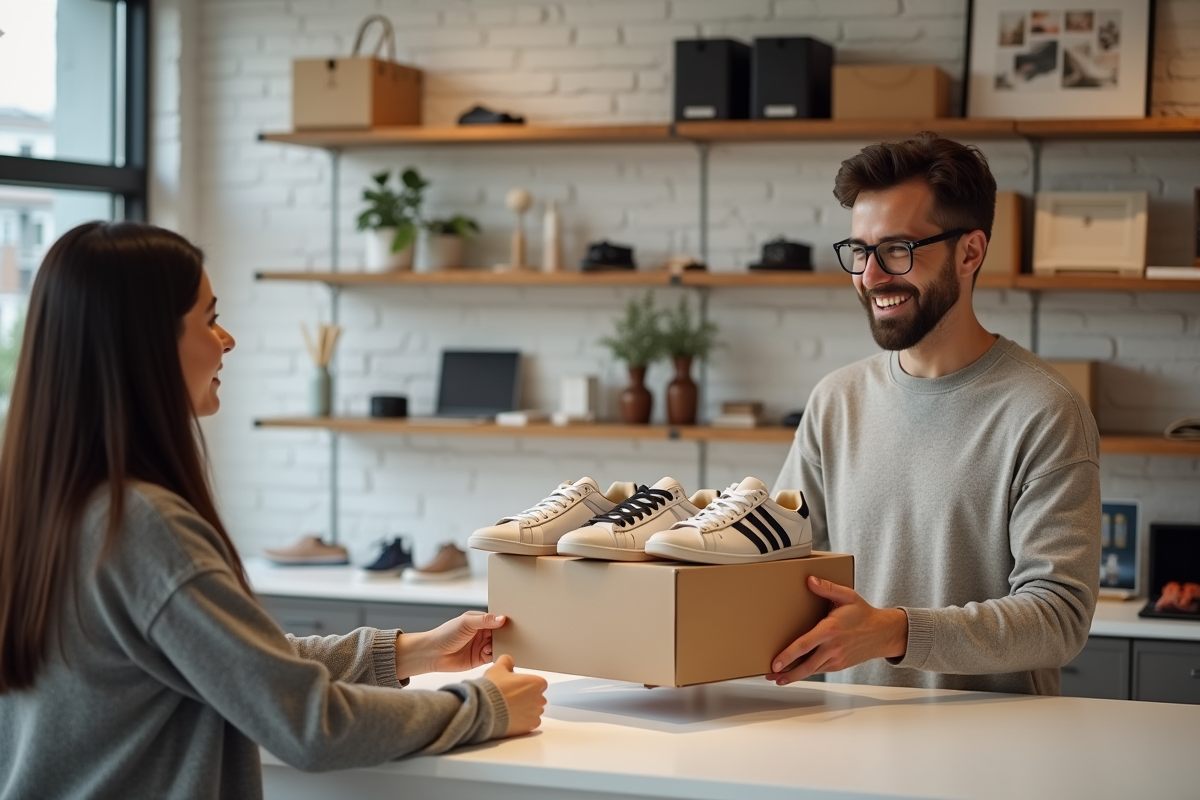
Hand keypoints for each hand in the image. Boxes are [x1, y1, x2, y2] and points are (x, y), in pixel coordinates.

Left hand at [395, 611, 505, 678]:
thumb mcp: (466, 622)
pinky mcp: (480, 659)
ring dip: (502, 645)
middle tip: (516, 635)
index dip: (505, 621)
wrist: (432, 654)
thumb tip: (503, 618)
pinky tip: (495, 653)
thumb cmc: (445, 634)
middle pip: (501, 633)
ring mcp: (482, 646)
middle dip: (507, 635)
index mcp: (480, 621)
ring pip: (499, 645)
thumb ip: (485, 620)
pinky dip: (497, 655)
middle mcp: (482, 633)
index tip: (515, 623)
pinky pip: (493, 657)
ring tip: (503, 645)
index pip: (497, 620)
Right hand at [484, 654, 547, 736]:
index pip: (539, 683)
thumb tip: (508, 660)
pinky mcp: (529, 727)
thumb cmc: (492, 690)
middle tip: (511, 697)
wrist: (484, 710)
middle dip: (527, 697)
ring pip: (534, 711)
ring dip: (525, 710)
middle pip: (537, 697)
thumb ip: (506, 661)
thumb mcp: (497, 668)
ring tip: (509, 708)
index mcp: (536, 683)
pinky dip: (523, 722)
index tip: (518, 686)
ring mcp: (535, 714)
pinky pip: (530, 723)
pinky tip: (511, 717)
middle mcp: (539, 698)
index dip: (527, 684)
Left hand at [765, 575, 907, 684]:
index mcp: (830, 630)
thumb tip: (810, 580)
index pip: (804, 645)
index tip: (775, 663)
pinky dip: (807, 673)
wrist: (883, 633)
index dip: (788, 656)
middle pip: (805, 666)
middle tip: (770, 675)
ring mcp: (836, 659)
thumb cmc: (863, 613)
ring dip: (794, 676)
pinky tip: (796, 672)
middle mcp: (832, 647)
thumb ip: (827, 588)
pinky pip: (819, 670)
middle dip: (787, 673)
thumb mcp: (847, 596)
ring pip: (811, 671)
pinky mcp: (839, 665)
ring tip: (777, 678)